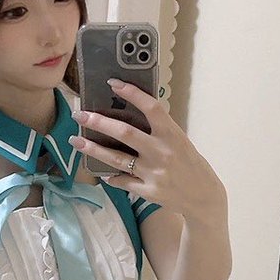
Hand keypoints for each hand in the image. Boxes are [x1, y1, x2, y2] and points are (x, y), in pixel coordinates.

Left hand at [69, 79, 225, 224]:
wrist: (203, 196)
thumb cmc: (189, 163)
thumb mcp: (179, 141)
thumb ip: (158, 130)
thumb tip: (128, 115)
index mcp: (172, 135)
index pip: (151, 108)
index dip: (132, 94)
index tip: (113, 83)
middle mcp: (162, 152)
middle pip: (125, 133)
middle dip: (99, 122)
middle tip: (80, 114)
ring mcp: (153, 173)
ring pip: (116, 159)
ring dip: (93, 149)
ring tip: (76, 140)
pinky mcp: (148, 191)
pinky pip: (122, 181)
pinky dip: (110, 176)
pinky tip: (100, 171)